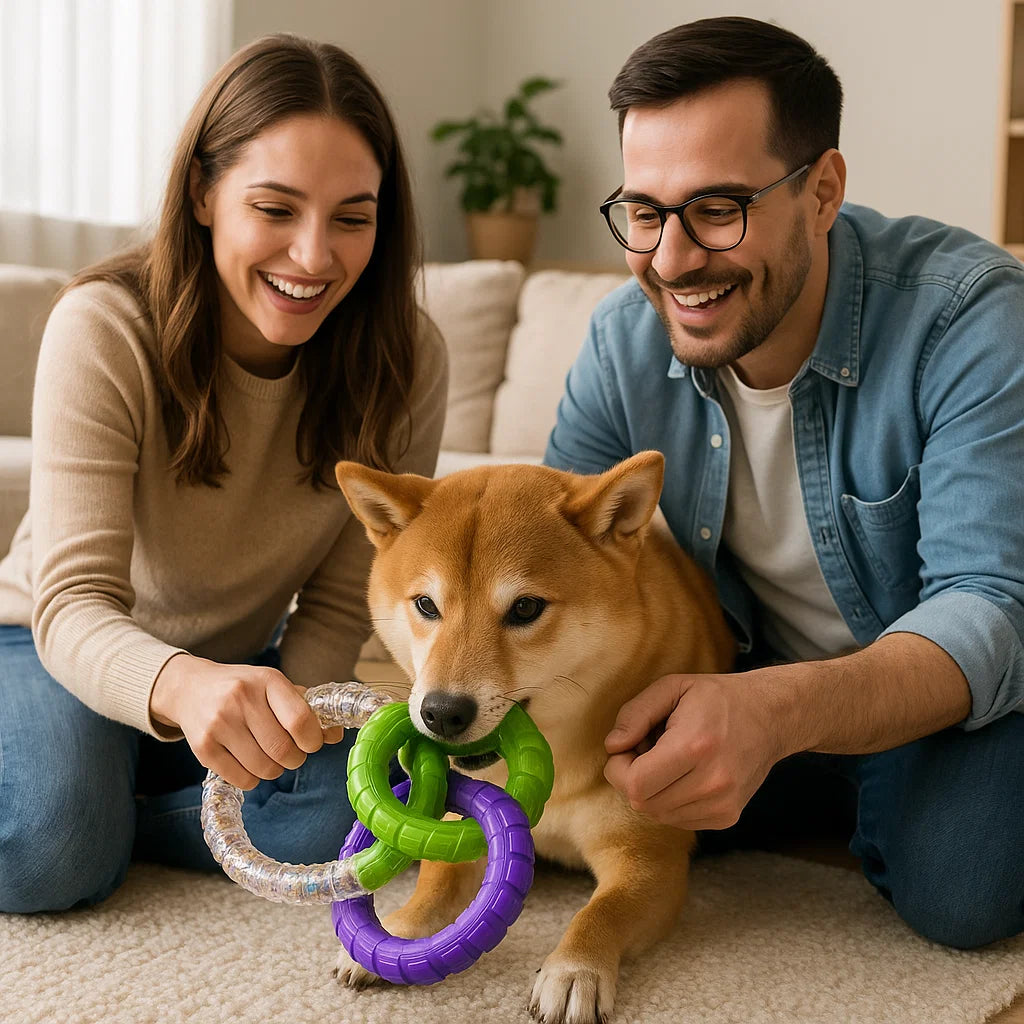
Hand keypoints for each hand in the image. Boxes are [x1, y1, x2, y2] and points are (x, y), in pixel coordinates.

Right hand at [150, 653, 344, 789]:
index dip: (313, 740)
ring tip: (269, 757)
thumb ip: (307, 709)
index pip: (300, 720)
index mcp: (267, 680)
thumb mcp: (275, 687)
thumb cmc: (244, 689)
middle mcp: (241, 698)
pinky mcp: (203, 747)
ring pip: (264, 768)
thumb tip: (336, 735)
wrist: (191, 687)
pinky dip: (252, 779)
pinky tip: (248, 762)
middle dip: (294, 759)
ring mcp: (219, 723)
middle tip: (290, 754)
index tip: (311, 743)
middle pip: (283, 750)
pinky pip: (242, 779)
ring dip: (274, 770)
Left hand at [603, 672, 783, 830]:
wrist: (770, 717)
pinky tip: (682, 775)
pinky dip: (669, 801)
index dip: (618, 768)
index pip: (635, 783)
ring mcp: (723, 804)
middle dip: (631, 778)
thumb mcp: (672, 687)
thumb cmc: (716, 698)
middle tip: (644, 751)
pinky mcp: (727, 817)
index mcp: (695, 746)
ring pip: (658, 815)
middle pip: (643, 803)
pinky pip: (678, 819)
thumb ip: (635, 714)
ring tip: (667, 761)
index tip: (625, 748)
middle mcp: (712, 782)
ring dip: (651, 791)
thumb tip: (612, 747)